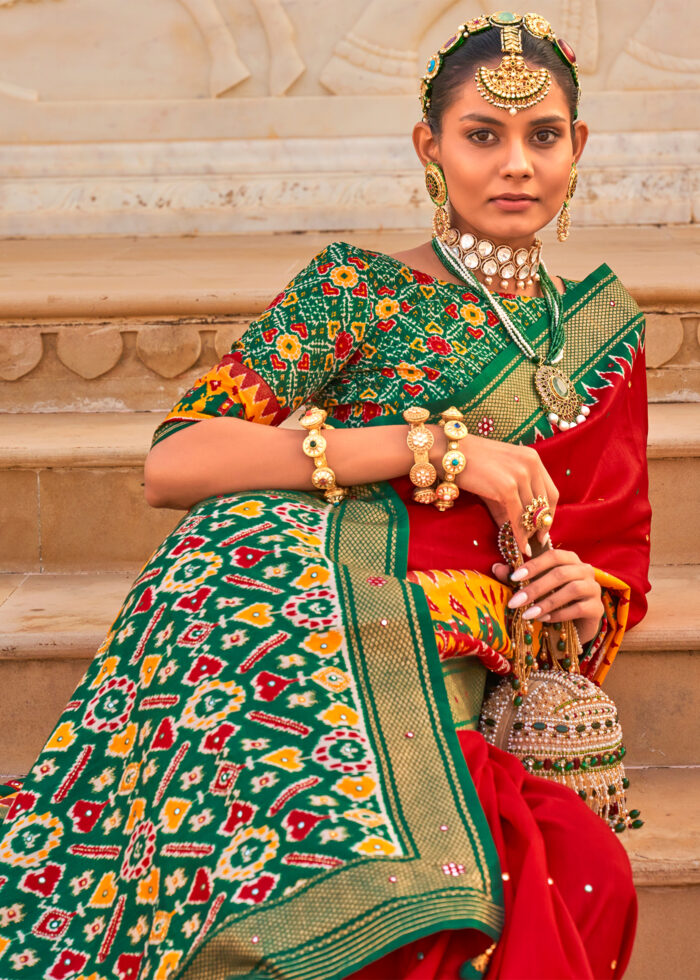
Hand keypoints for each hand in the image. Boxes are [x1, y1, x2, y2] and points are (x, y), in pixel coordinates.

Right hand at [455, 433, 558, 554]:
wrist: (451, 453)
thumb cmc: (472, 465)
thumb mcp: (499, 479)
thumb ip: (511, 502)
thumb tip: (520, 531)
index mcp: (532, 459)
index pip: (551, 492)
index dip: (550, 514)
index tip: (544, 529)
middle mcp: (531, 464)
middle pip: (545, 503)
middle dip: (542, 525)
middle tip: (538, 541)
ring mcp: (520, 475)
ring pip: (532, 512)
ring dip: (530, 532)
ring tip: (528, 546)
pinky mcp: (507, 487)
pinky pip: (518, 517)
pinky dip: (520, 534)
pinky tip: (520, 546)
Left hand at [491, 549, 603, 643]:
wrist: (576, 623)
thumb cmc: (552, 598)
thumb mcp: (534, 587)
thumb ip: (517, 577)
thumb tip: (495, 567)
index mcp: (569, 559)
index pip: (552, 556)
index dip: (533, 565)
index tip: (514, 578)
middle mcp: (584, 570)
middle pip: (560, 574)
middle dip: (535, 588)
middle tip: (515, 602)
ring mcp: (594, 588)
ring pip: (572, 590)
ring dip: (546, 602)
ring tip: (528, 614)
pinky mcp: (597, 608)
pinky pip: (579, 608)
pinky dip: (559, 614)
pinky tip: (544, 619)